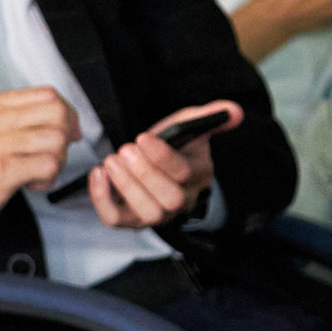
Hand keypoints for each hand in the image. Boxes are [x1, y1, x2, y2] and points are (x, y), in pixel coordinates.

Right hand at [0, 87, 79, 260]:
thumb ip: (15, 119)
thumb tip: (61, 117)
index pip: (47, 95)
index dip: (67, 113)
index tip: (66, 131)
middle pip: (57, 113)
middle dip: (67, 136)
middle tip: (56, 153)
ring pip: (57, 140)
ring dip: (58, 160)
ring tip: (39, 172)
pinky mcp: (2, 171)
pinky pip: (49, 165)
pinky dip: (49, 178)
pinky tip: (32, 183)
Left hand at [85, 99, 240, 231]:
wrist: (155, 163)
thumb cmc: (173, 145)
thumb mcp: (189, 125)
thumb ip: (209, 116)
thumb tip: (233, 111)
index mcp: (197, 174)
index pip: (184, 173)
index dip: (162, 157)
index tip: (143, 137)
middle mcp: (181, 200)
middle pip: (169, 200)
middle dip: (144, 174)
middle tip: (125, 150)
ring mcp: (157, 213)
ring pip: (147, 213)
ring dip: (125, 186)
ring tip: (111, 160)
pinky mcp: (132, 219)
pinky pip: (116, 219)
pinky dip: (102, 199)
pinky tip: (98, 173)